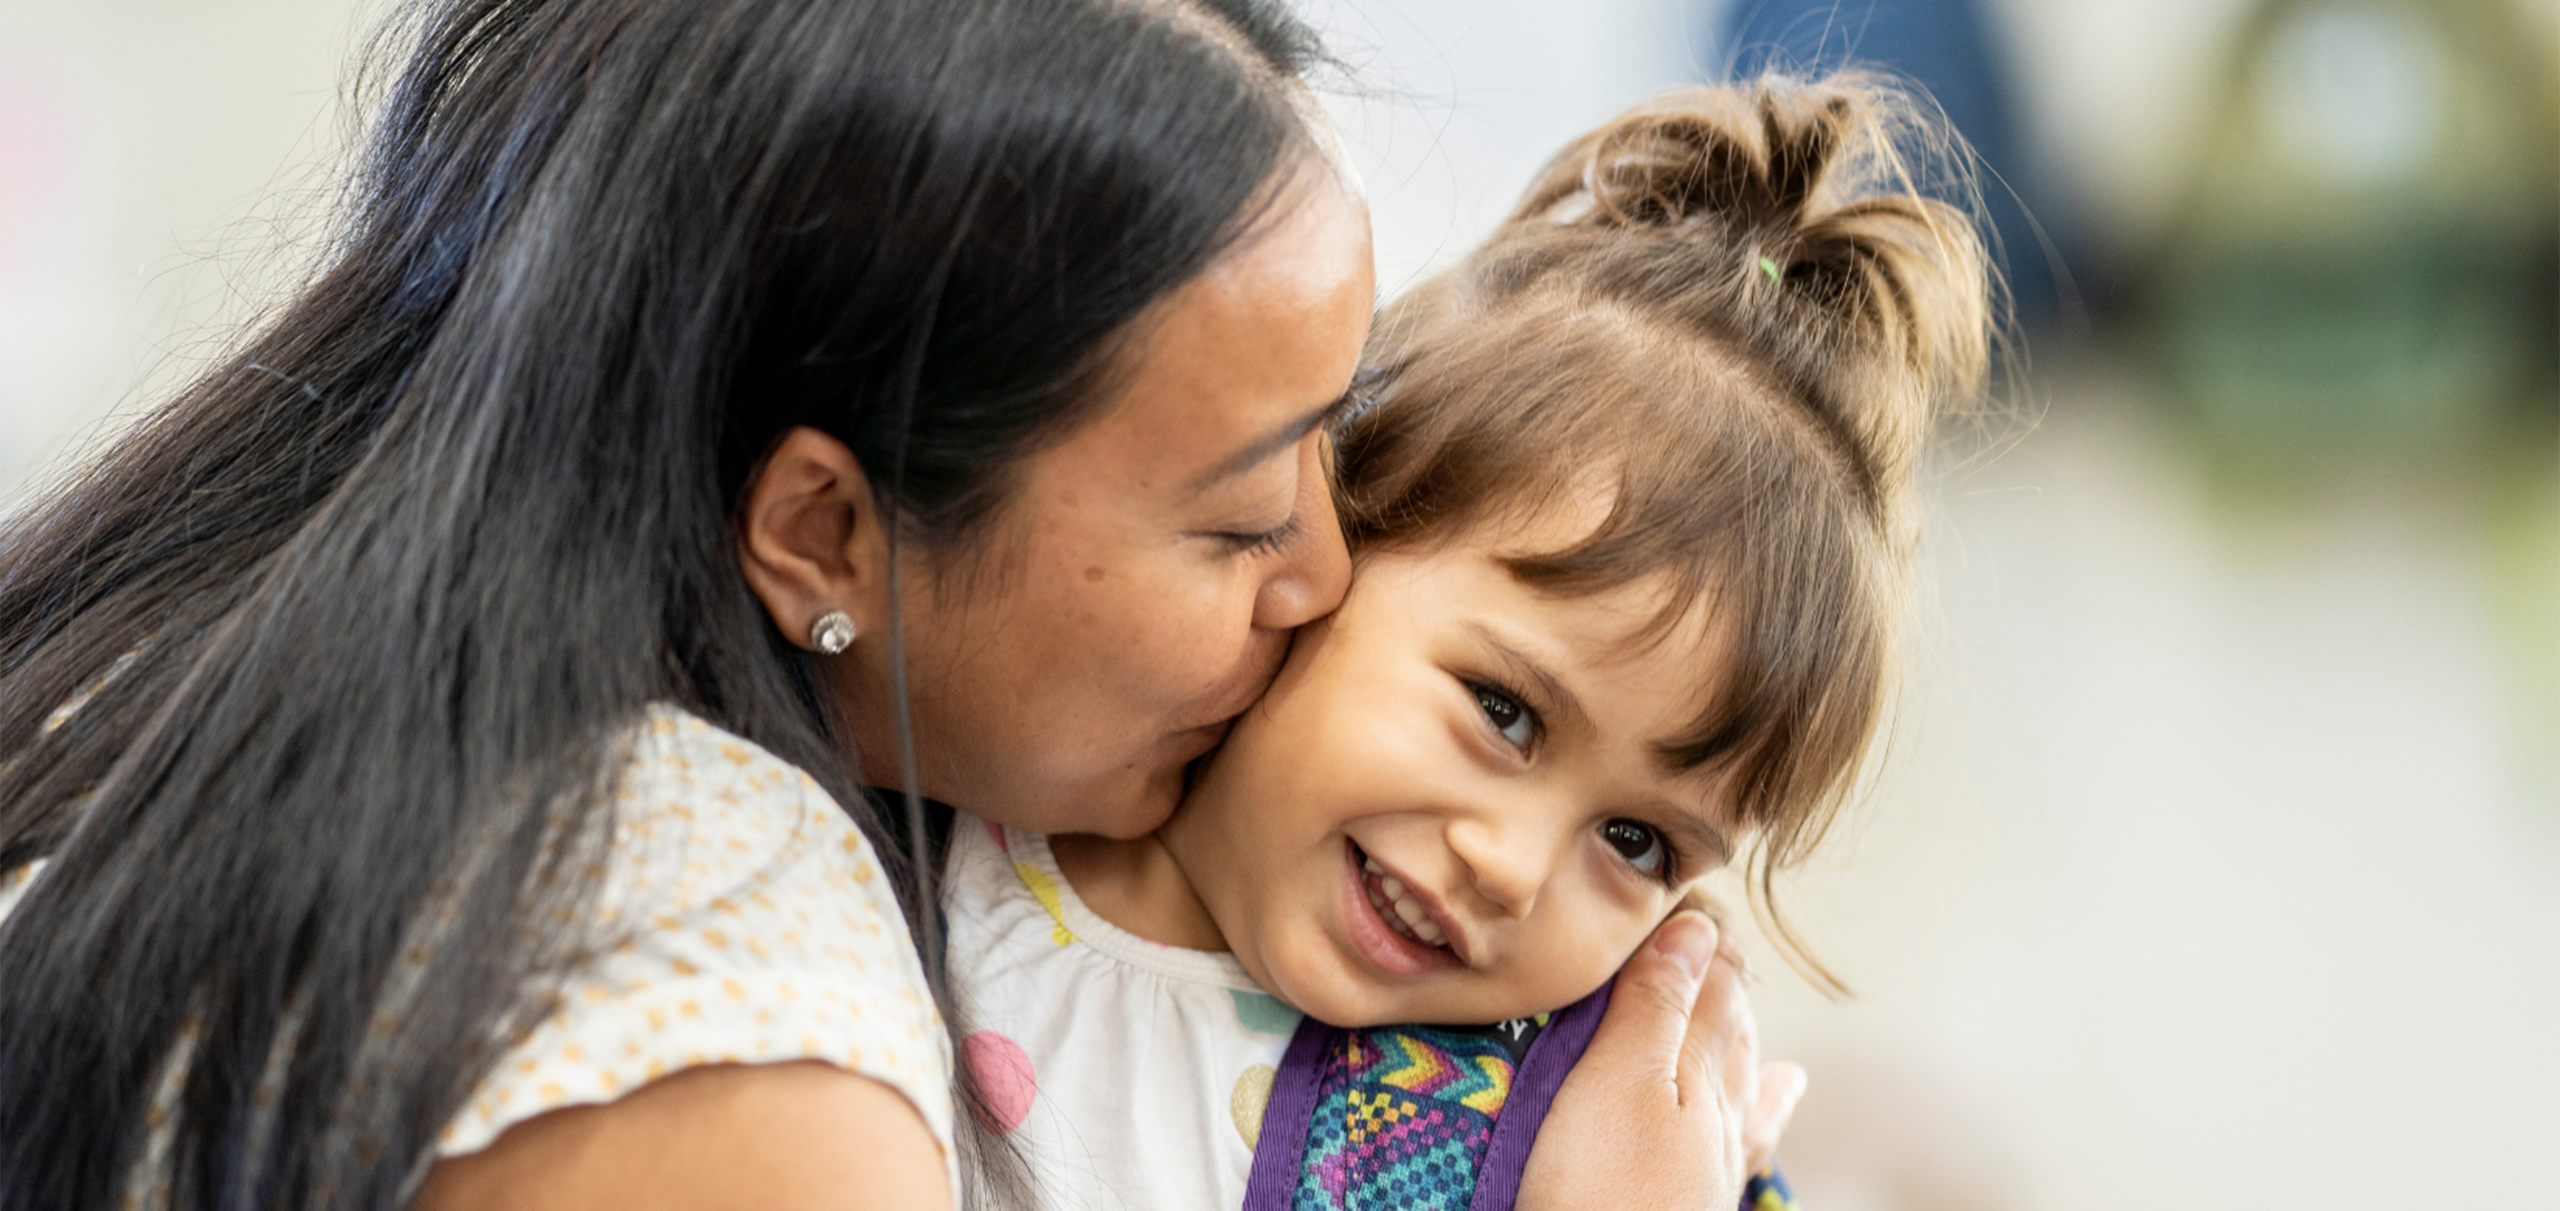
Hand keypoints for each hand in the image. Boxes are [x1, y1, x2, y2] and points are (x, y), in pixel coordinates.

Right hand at [1519, 912, 1805, 1209]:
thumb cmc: (1603, 1196)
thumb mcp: (1617, 1081)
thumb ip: (1656, 1005)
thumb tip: (1696, 927)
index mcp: (1703, 1077)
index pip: (1715, 989)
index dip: (1703, 944)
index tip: (1689, 907)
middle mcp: (1718, 1122)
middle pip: (1733, 1041)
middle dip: (1726, 994)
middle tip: (1716, 950)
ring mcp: (1706, 1171)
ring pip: (1738, 1096)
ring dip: (1742, 1054)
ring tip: (1761, 1032)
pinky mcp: (1683, 1210)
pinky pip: (1732, 1151)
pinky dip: (1752, 1124)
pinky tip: (1760, 1127)